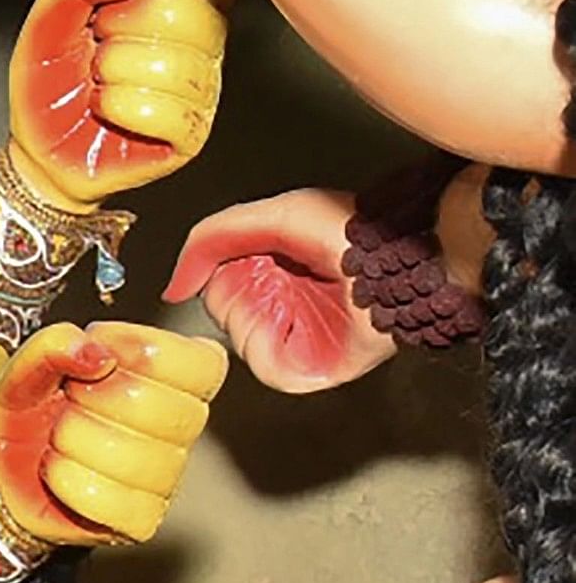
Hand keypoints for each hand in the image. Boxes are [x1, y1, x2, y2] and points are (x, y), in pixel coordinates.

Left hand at [0, 321, 220, 544]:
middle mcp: (185, 423)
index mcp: (178, 375)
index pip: (194, 360)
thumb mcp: (28, 367)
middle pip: (151, 405)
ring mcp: (170, 475)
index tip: (95, 354)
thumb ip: (53, 344)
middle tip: (70, 402)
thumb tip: (94, 350)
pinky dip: (67, 482)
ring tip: (62, 438)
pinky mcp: (144, 518)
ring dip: (70, 442)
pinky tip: (62, 471)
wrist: (7, 474)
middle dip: (87, 400)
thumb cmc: (34, 415)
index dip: (133, 350)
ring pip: (128, 455)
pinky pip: (108, 499)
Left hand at [9, 0, 239, 204]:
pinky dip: (120, 110)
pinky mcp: (192, 132)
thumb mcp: (46, 18)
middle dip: (119, 32)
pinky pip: (165, 112)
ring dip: (113, 74)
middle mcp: (199, 42)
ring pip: (174, 64)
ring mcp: (202, 87)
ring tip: (101, 82)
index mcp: (176, 1)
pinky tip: (110, 110)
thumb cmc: (49, 83)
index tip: (107, 8)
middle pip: (185, 13)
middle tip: (99, 51)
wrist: (38, 145)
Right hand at [165, 189, 393, 392]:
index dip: (218, 272)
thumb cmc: (358, 231)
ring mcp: (300, 337)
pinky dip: (267, 345)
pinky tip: (287, 324)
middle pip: (224, 314)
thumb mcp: (275, 214)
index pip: (219, 284)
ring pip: (241, 342)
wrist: (407, 258)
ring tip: (286, 298)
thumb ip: (211, 237)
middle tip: (269, 277)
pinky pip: (267, 368)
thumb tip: (175, 286)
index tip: (235, 261)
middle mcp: (286, 304)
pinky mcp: (315, 366)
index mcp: (276, 271)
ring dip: (254, 317)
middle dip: (237, 294)